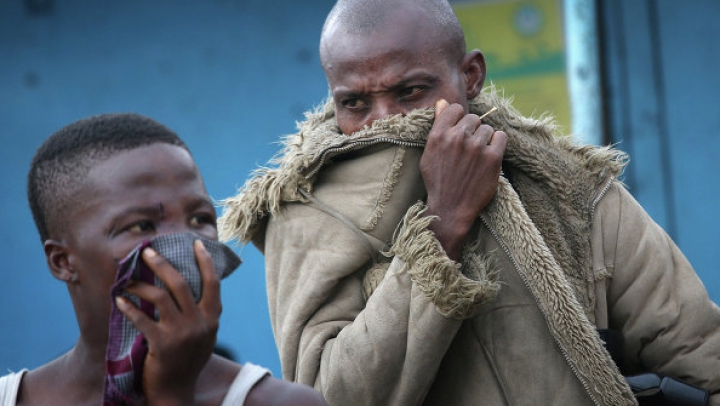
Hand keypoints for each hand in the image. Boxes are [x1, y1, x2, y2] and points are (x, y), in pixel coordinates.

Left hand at [115, 240, 220, 404]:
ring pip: (160, 297)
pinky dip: (129, 308)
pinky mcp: (162, 345)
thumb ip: (201, 314)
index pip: (213, 283)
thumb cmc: (188, 361)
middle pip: (181, 283)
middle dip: (162, 263)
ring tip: (128, 280)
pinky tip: (120, 301)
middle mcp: (200, 323)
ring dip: (141, 285)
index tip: (196, 243)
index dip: (206, 261)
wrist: (176, 393)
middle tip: (147, 251)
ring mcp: (182, 334)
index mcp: (212, 319)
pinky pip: (142, 319)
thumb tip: (190, 285)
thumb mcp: (204, 336)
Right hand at [420, 99, 506, 259]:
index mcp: (438, 135)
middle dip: (472, 131)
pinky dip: (497, 144)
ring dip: (484, 140)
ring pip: (487, 128)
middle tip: (469, 149)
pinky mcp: (493, 157)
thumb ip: (438, 126)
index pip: (455, 109)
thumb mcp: (429, 153)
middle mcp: (457, 138)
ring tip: (477, 157)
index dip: (459, 119)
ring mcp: (476, 147)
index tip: (459, 131)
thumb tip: (443, 102)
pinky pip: (501, 137)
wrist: (450, 208)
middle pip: (473, 118)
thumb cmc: (438, 181)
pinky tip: (489, 157)